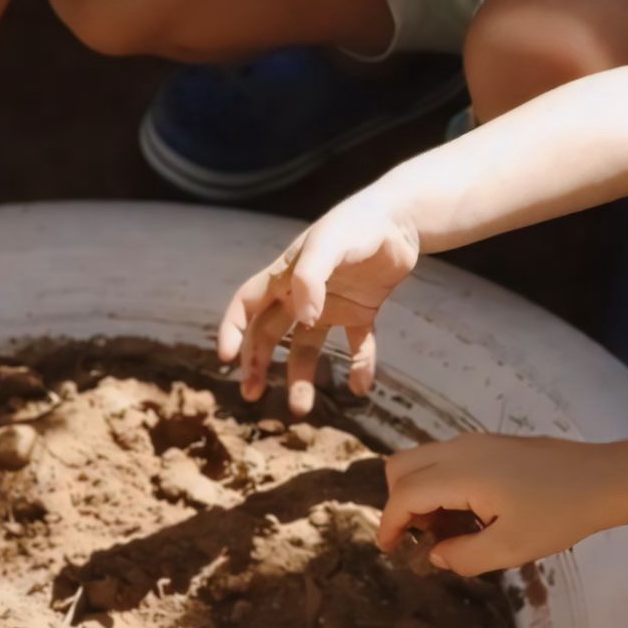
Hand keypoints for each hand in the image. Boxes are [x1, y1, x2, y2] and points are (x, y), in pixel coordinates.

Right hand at [216, 191, 423, 415]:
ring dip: (300, 376)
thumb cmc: (358, 223)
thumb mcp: (328, 244)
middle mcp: (302, 293)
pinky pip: (356, 346)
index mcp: (284, 274)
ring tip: (300, 409)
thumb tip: (304, 319)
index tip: (224, 358)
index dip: (232, 329)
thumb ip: (310, 279)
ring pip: (306, 347)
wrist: (403, 218)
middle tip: (252, 394)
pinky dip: (359, 367)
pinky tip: (361, 388)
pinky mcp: (361, 311)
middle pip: (268, 333)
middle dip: (257, 363)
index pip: (246, 304)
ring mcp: (331, 305)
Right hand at [379, 434, 611, 572]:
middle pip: (401, 467)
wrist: (603, 479)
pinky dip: (440, 485)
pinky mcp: (491, 444)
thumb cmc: (559, 513)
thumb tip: (435, 554)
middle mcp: (460, 449)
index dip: (389, 524)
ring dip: (421, 495)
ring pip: (423, 460)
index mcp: (460, 473)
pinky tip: (472, 513)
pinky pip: (446, 460)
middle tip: (422, 538)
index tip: (391, 551)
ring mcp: (476, 442)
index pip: (403, 494)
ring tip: (451, 530)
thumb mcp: (510, 548)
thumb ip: (463, 556)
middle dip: (398, 504)